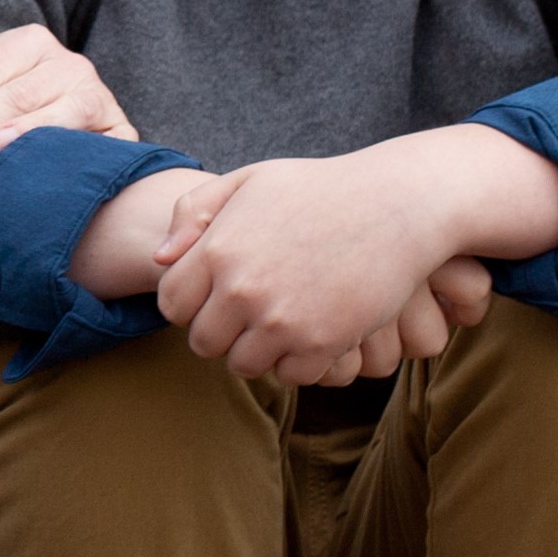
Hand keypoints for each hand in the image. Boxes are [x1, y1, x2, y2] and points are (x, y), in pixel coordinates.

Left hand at [0, 26, 134, 169]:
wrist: (62, 154)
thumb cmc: (0, 117)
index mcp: (28, 43)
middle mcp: (69, 64)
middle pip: (15, 94)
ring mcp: (99, 98)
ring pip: (64, 112)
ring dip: (29, 129)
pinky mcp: (122, 136)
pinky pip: (101, 146)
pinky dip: (76, 157)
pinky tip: (50, 171)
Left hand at [140, 185, 493, 384]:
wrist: (398, 204)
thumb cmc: (321, 190)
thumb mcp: (250, 181)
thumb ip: (193, 212)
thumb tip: (159, 259)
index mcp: (217, 249)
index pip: (171, 305)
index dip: (192, 304)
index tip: (217, 295)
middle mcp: (241, 289)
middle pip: (204, 343)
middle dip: (223, 332)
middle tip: (254, 312)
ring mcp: (281, 320)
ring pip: (245, 365)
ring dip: (261, 350)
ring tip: (285, 320)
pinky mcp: (322, 343)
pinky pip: (291, 375)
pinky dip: (302, 360)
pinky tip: (315, 330)